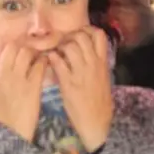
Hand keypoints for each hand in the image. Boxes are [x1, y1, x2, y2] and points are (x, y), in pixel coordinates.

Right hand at [0, 42, 45, 142]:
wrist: (8, 135)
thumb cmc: (0, 113)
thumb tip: (6, 54)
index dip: (9, 43)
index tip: (16, 44)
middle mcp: (2, 73)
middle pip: (13, 46)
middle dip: (23, 45)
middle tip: (30, 47)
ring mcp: (17, 79)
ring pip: (27, 52)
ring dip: (35, 51)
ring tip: (39, 54)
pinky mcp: (33, 87)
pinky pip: (40, 65)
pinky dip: (44, 62)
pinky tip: (46, 63)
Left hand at [48, 27, 112, 153]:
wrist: (96, 124)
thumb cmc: (99, 104)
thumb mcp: (103, 80)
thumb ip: (96, 65)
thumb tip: (88, 52)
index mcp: (102, 63)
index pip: (99, 35)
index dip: (87, 29)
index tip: (79, 33)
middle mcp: (92, 65)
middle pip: (82, 36)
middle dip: (70, 36)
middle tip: (63, 42)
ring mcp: (80, 73)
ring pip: (70, 47)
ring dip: (60, 46)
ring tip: (56, 52)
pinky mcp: (68, 83)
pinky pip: (58, 62)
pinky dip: (52, 58)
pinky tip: (50, 61)